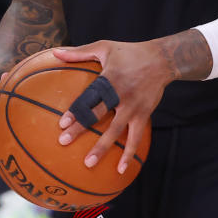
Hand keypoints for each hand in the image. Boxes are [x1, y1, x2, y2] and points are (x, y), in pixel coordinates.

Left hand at [53, 41, 173, 174]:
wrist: (162, 60)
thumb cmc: (129, 52)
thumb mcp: (104, 47)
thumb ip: (79, 52)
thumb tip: (54, 52)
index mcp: (108, 79)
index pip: (89, 97)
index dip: (76, 110)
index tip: (62, 124)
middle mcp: (120, 95)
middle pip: (98, 114)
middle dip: (80, 128)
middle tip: (63, 142)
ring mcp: (133, 107)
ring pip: (115, 131)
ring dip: (102, 148)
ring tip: (88, 163)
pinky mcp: (143, 115)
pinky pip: (135, 138)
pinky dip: (128, 154)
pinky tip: (120, 170)